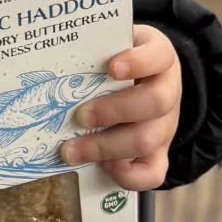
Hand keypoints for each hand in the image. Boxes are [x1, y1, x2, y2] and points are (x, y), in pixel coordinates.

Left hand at [61, 26, 180, 190]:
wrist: (145, 85)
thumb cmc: (119, 61)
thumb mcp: (113, 46)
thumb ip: (94, 49)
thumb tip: (53, 55)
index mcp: (159, 57)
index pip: (159, 55)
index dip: (139, 62)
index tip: (112, 67)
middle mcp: (168, 91)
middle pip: (154, 103)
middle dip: (113, 111)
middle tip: (80, 116)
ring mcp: (166, 125)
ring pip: (147, 140)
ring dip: (105, 147)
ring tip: (72, 150)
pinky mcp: (159, 153)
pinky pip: (153, 173)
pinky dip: (126, 175)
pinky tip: (103, 167)